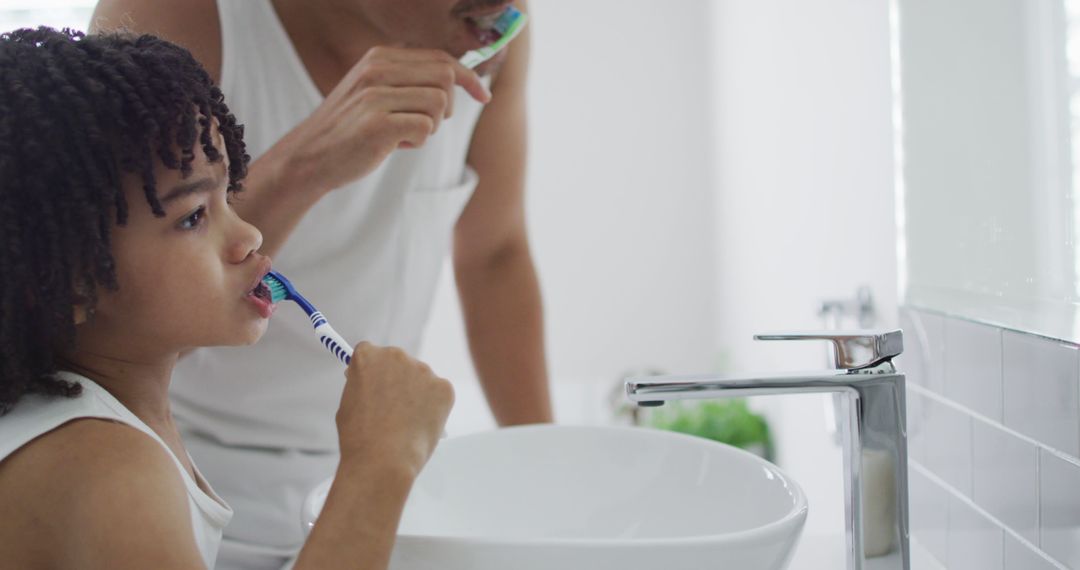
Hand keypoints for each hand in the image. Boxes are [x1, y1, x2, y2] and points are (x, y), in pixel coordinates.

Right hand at [277, 46, 490, 194]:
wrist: (309, 158)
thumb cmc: (350, 130)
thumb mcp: (375, 92)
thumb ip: (408, 80)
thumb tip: (456, 76)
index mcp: (380, 57)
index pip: (441, 58)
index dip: (469, 77)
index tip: (484, 95)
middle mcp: (378, 69)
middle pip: (446, 77)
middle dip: (447, 107)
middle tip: (423, 125)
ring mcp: (376, 95)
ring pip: (440, 104)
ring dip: (430, 127)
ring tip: (402, 135)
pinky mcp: (377, 124)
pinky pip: (425, 129)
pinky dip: (417, 143)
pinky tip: (393, 146)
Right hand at [336, 342, 454, 476]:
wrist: (383, 460)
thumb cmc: (359, 437)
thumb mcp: (349, 403)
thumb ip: (362, 385)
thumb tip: (373, 381)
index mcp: (368, 356)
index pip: (370, 353)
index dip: (372, 372)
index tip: (374, 386)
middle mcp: (396, 355)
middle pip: (398, 362)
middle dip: (397, 379)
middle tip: (393, 408)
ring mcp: (422, 369)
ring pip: (420, 378)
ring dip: (416, 393)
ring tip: (405, 424)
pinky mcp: (443, 387)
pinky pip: (438, 393)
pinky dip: (434, 407)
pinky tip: (421, 425)